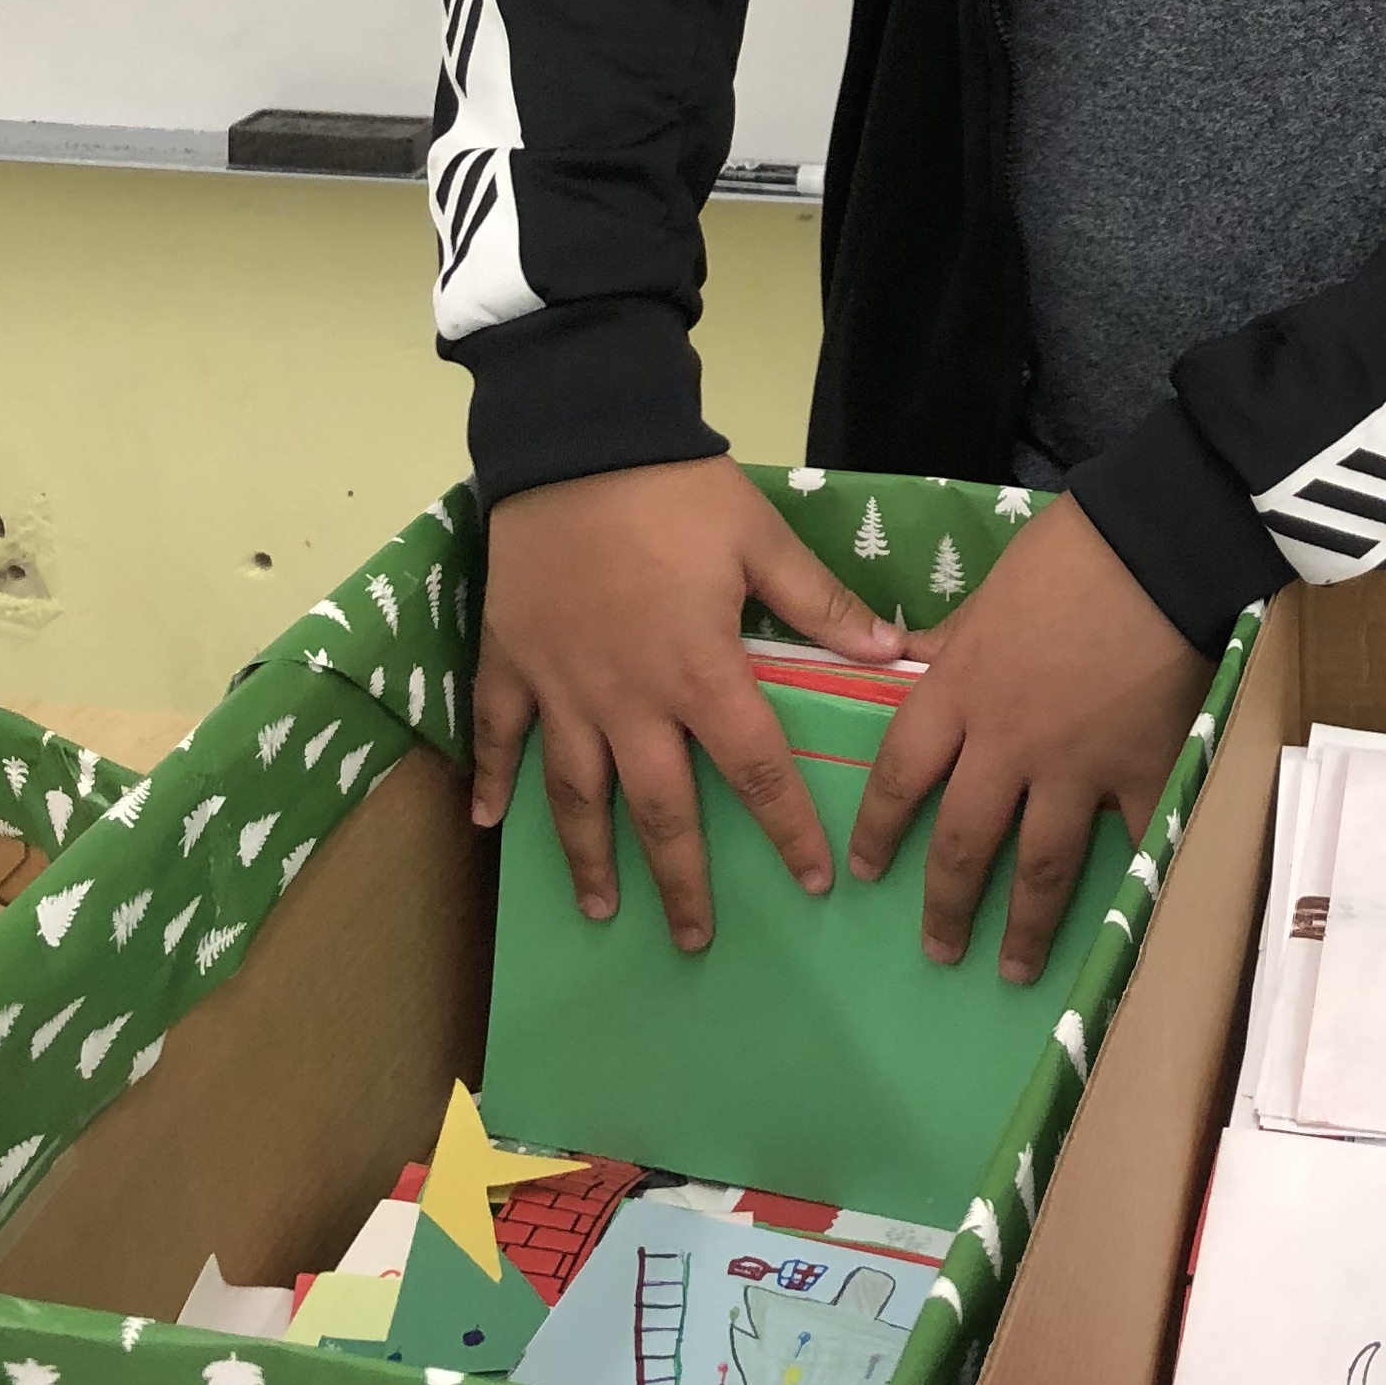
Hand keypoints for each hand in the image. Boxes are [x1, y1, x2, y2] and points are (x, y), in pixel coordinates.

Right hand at [474, 456, 906, 952]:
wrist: (575, 444)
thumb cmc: (675, 491)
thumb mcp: (762, 538)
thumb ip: (822, 605)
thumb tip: (896, 653)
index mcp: (700, 672)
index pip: (755, 769)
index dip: (786, 828)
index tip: (812, 881)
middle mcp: (629, 700)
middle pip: (659, 809)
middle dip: (681, 881)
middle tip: (695, 940)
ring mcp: (562, 687)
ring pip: (576, 793)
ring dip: (590, 856)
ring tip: (602, 909)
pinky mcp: (510, 662)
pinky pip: (496, 735)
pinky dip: (492, 781)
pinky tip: (489, 825)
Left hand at [845, 494, 1213, 983]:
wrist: (1158, 545)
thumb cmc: (1066, 554)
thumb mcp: (987, 590)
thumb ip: (949, 642)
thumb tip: (906, 659)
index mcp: (959, 692)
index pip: (899, 776)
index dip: (879, 829)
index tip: (866, 869)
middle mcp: (1007, 744)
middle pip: (964, 842)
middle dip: (946, 904)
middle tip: (937, 949)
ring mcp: (1077, 766)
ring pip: (1040, 865)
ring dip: (1024, 926)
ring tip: (1014, 968)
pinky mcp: (1143, 770)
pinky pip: (1135, 840)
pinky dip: (1130, 880)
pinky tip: (1121, 919)